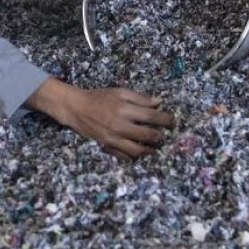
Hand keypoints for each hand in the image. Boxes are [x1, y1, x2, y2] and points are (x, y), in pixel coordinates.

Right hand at [27, 78, 174, 158]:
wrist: (76, 108)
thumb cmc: (98, 97)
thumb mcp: (119, 92)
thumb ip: (139, 98)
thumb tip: (158, 102)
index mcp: (124, 108)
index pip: (151, 116)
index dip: (165, 119)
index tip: (172, 121)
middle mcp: (120, 124)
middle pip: (148, 134)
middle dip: (160, 136)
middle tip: (164, 135)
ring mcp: (113, 137)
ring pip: (138, 149)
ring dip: (149, 149)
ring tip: (154, 147)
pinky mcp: (107, 145)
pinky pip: (124, 156)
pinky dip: (134, 156)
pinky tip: (138, 152)